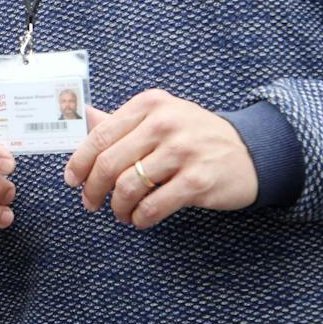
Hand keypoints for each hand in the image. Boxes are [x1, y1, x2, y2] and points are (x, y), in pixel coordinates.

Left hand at [62, 90, 257, 228]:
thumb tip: (84, 115)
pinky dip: (140, 218)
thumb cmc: (196, 136)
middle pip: (108, 163)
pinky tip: (140, 219)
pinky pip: (153, 206)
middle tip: (91, 203)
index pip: (100, 135)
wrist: (251, 150)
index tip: (72, 180)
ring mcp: (183, 151)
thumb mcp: (160, 117)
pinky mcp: (198, 180)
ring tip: (121, 213)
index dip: (79, 162)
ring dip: (118, 207)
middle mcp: (165, 123)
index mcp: (150, 104)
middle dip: (93, 190)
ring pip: (128, 187)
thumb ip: (122, 121)